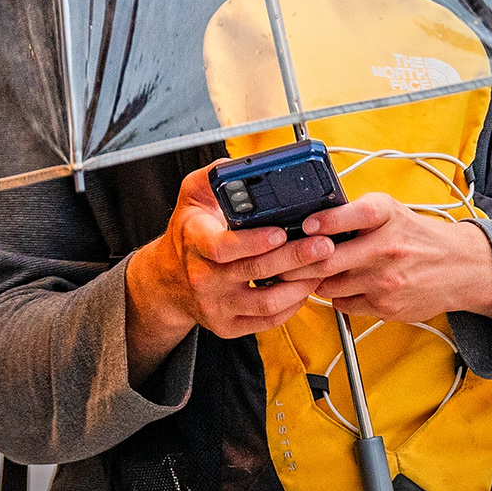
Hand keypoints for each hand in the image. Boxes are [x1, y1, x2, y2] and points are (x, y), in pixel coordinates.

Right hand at [123, 165, 337, 383]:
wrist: (168, 280)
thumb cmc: (188, 233)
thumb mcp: (191, 196)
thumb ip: (213, 175)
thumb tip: (239, 164)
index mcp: (194, 241)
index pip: (221, 246)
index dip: (253, 241)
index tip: (280, 231)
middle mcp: (203, 277)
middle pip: (254, 270)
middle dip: (295, 257)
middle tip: (323, 244)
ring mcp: (215, 305)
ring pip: (266, 302)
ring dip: (299, 284)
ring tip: (321, 266)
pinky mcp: (228, 326)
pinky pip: (266, 321)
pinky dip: (291, 306)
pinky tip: (304, 287)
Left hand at [278, 195, 491, 323]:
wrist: (460, 268)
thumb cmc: (418, 236)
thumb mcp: (392, 212)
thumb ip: (355, 214)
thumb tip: (310, 220)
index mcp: (388, 216)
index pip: (353, 215)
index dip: (325, 221)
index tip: (306, 226)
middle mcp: (387, 247)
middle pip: (329, 259)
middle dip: (299, 262)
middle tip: (283, 261)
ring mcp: (386, 280)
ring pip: (330, 284)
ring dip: (315, 280)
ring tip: (311, 273)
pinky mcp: (386, 305)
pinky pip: (343, 303)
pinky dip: (336, 295)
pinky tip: (342, 285)